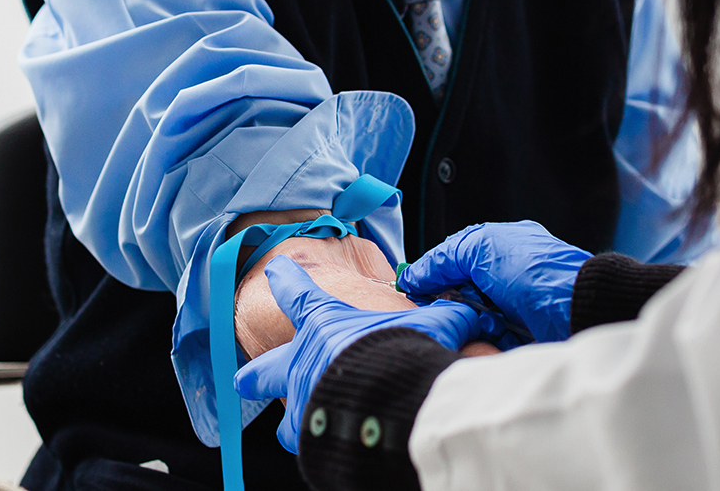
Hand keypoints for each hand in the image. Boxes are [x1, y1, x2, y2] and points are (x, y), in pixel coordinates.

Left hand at [234, 255, 482, 452]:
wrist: (391, 400)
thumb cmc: (403, 353)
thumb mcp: (433, 325)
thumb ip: (449, 318)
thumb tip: (475, 315)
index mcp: (326, 325)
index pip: (298, 293)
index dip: (286, 280)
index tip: (276, 270)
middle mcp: (303, 363)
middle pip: (263, 370)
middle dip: (254, 376)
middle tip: (244, 380)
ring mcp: (302, 404)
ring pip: (285, 422)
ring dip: (293, 423)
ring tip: (298, 430)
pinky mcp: (311, 440)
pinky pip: (311, 446)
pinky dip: (320, 446)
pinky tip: (332, 448)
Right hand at [397, 221, 590, 343]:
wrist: (577, 309)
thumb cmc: (538, 272)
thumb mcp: (481, 248)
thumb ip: (445, 258)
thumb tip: (413, 275)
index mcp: (503, 248)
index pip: (456, 260)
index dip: (435, 275)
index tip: (414, 290)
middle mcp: (509, 276)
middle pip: (461, 293)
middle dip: (453, 302)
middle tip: (449, 307)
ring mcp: (516, 308)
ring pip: (472, 320)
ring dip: (470, 323)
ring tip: (480, 323)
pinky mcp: (521, 338)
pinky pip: (490, 342)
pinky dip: (486, 342)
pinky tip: (492, 338)